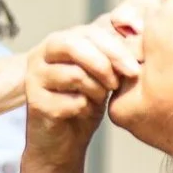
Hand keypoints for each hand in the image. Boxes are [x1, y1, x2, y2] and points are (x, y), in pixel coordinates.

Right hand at [24, 19, 138, 166]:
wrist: (62, 143)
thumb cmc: (86, 103)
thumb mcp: (103, 74)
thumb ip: (114, 52)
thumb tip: (137, 29)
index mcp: (59, 42)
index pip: (88, 33)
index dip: (114, 49)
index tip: (134, 69)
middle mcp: (41, 55)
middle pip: (74, 45)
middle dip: (104, 64)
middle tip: (117, 84)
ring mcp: (34, 78)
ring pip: (75, 75)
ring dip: (97, 90)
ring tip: (98, 98)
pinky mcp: (35, 103)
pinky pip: (72, 101)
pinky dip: (85, 109)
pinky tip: (82, 113)